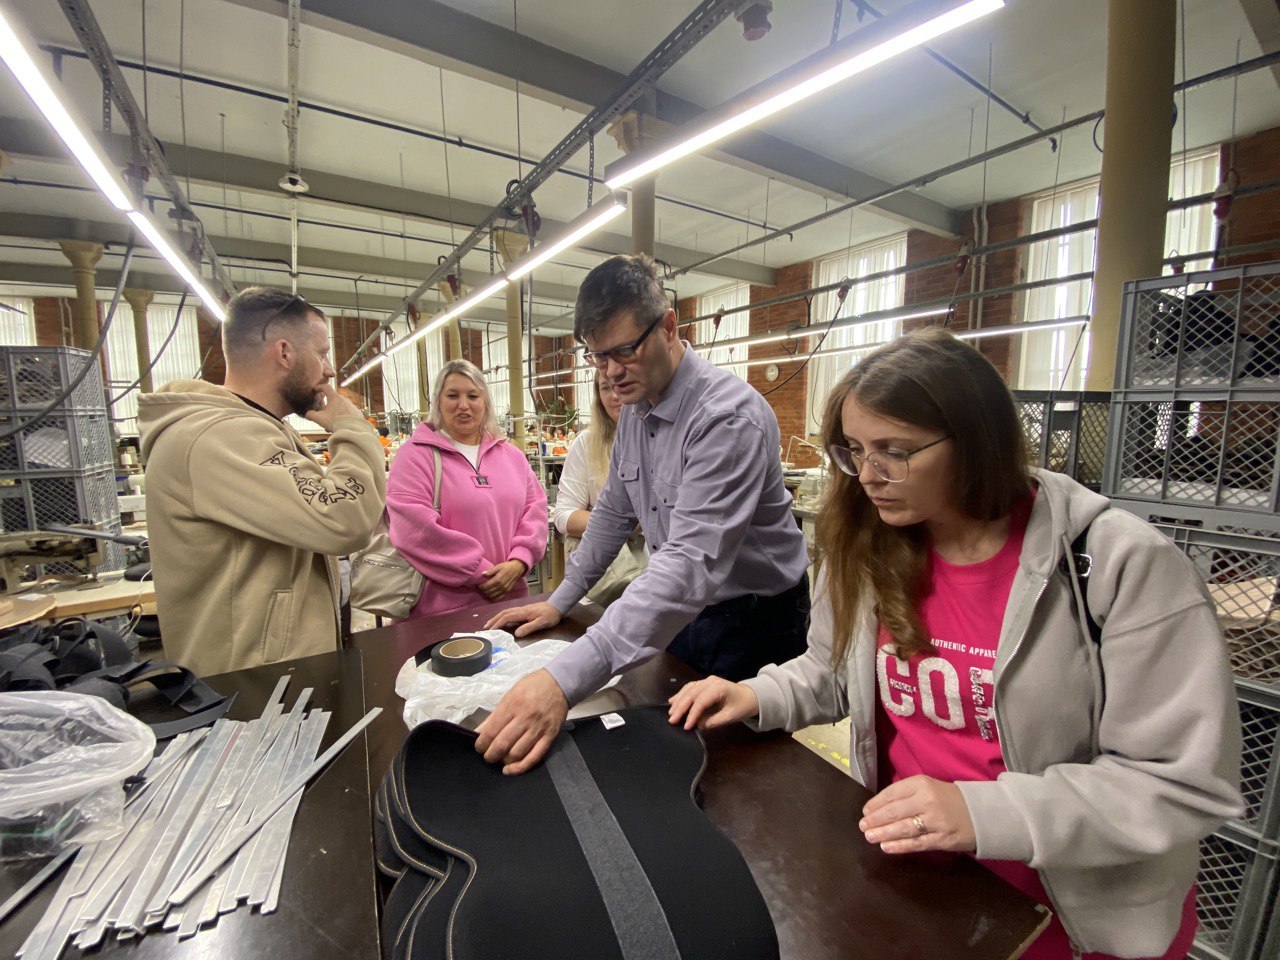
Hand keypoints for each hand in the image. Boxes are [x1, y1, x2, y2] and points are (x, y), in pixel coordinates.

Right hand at [306, 384, 362, 430]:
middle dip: (327, 409)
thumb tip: (308, 414)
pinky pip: (347, 413)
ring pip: (340, 408)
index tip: (316, 390)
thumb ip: (311, 415)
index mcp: (335, 398)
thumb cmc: (335, 422)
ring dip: (334, 415)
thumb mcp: (319, 419)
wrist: (352, 430)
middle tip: (324, 418)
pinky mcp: (357, 412)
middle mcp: (344, 399)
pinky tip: (340, 426)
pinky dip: (343, 418)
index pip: (326, 387)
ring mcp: (352, 405)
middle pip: (333, 401)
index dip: (319, 387)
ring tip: (331, 426)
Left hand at [474, 669, 568, 773]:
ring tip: (499, 759)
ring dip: (503, 761)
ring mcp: (539, 729)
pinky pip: (534, 757)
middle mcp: (525, 718)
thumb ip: (494, 715)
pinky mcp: (549, 737)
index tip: (479, 747)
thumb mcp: (510, 694)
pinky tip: (510, 770)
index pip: (492, 731)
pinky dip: (521, 767)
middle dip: (490, 755)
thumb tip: (479, 731)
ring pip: (517, 753)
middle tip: (487, 756)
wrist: (560, 683)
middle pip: (503, 744)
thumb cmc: (532, 686)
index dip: (482, 743)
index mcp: (513, 705)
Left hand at [479, 560, 526, 600]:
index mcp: (498, 579)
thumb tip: (483, 574)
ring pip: (493, 596)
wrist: (517, 569)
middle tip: (481, 588)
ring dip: (488, 594)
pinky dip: (494, 598)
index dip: (481, 587)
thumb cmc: (506, 566)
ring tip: (485, 591)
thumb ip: (490, 571)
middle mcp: (501, 586)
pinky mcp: (507, 592)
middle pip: (488, 592)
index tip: (478, 585)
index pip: (486, 586)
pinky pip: (499, 598)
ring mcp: (505, 590)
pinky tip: (491, 595)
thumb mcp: (498, 566)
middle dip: (483, 591)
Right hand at [484, 600, 561, 636]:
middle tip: (485, 628)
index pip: (507, 617)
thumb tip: (517, 633)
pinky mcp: (524, 610)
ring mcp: (522, 609)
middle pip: (504, 613)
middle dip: (494, 620)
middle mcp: (520, 609)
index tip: (491, 631)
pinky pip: (510, 612)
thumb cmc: (550, 615)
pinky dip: (503, 616)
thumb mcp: (542, 623)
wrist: (557, 606)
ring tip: (490, 624)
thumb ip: (529, 627)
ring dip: (497, 617)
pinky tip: (502, 620)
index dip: (498, 624)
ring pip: (506, 612)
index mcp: (523, 613)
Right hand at [667, 676, 758, 729]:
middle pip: (692, 694)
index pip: (701, 701)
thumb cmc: (742, 706)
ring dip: (678, 701)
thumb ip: (713, 721)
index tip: (686, 726)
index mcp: (719, 689)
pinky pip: (690, 687)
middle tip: (672, 720)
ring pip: (688, 689)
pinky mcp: (705, 683)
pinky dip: (681, 694)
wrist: (751, 696)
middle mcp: (711, 682)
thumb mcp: (730, 717)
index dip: (692, 714)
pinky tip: (673, 701)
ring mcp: (707, 681)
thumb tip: (697, 725)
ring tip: (671, 713)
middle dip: (680, 707)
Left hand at [859, 775, 975, 853]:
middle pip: (895, 811)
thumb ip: (907, 794)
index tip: (865, 811)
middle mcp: (927, 800)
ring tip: (869, 836)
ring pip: (903, 828)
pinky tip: (886, 847)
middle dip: (875, 820)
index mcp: (922, 784)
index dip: (876, 803)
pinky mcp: (942, 839)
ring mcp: (935, 821)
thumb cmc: (949, 799)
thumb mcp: (929, 787)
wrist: (982, 813)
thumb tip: (879, 808)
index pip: (892, 793)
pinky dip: (899, 846)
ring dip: (883, 833)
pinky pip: (916, 843)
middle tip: (863, 826)